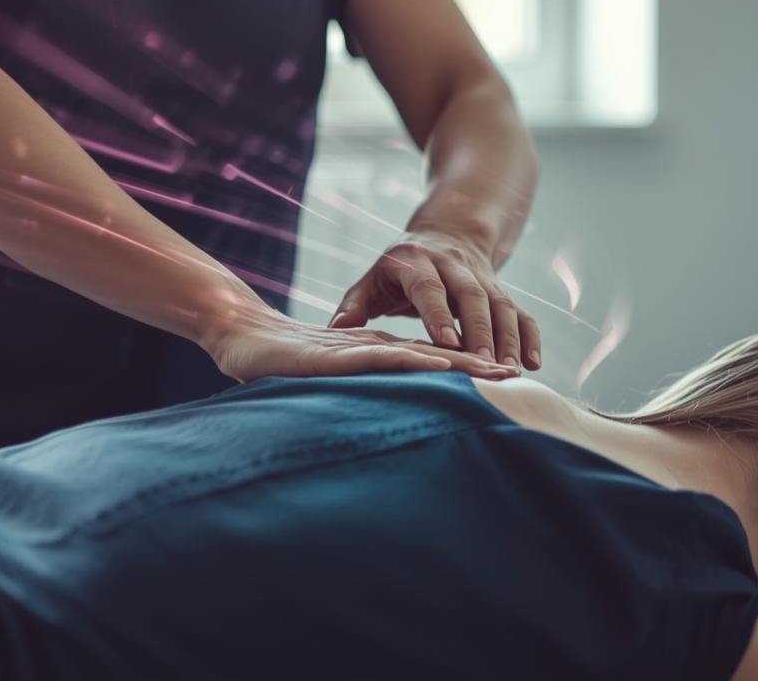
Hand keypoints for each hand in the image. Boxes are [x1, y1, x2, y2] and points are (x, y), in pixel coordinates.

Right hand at [203, 304, 519, 382]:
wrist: (240, 336)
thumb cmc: (279, 362)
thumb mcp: (327, 379)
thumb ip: (354, 389)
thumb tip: (379, 421)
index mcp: (374, 354)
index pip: (430, 363)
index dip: (467, 371)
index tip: (503, 383)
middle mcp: (374, 347)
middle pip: (436, 356)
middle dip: (478, 366)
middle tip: (518, 377)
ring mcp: (357, 349)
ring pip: (418, 354)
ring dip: (458, 362)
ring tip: (495, 371)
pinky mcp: (337, 355)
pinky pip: (381, 356)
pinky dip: (413, 361)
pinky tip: (438, 363)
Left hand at [330, 230, 540, 369]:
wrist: (446, 234)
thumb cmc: (399, 268)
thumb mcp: (373, 279)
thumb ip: (354, 304)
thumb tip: (335, 330)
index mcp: (417, 261)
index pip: (429, 286)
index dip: (437, 312)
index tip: (445, 343)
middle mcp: (454, 266)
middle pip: (472, 296)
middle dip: (479, 330)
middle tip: (482, 365)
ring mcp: (482, 278)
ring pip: (501, 305)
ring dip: (508, 339)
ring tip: (509, 372)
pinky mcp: (502, 291)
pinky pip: (521, 312)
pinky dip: (531, 337)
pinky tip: (533, 365)